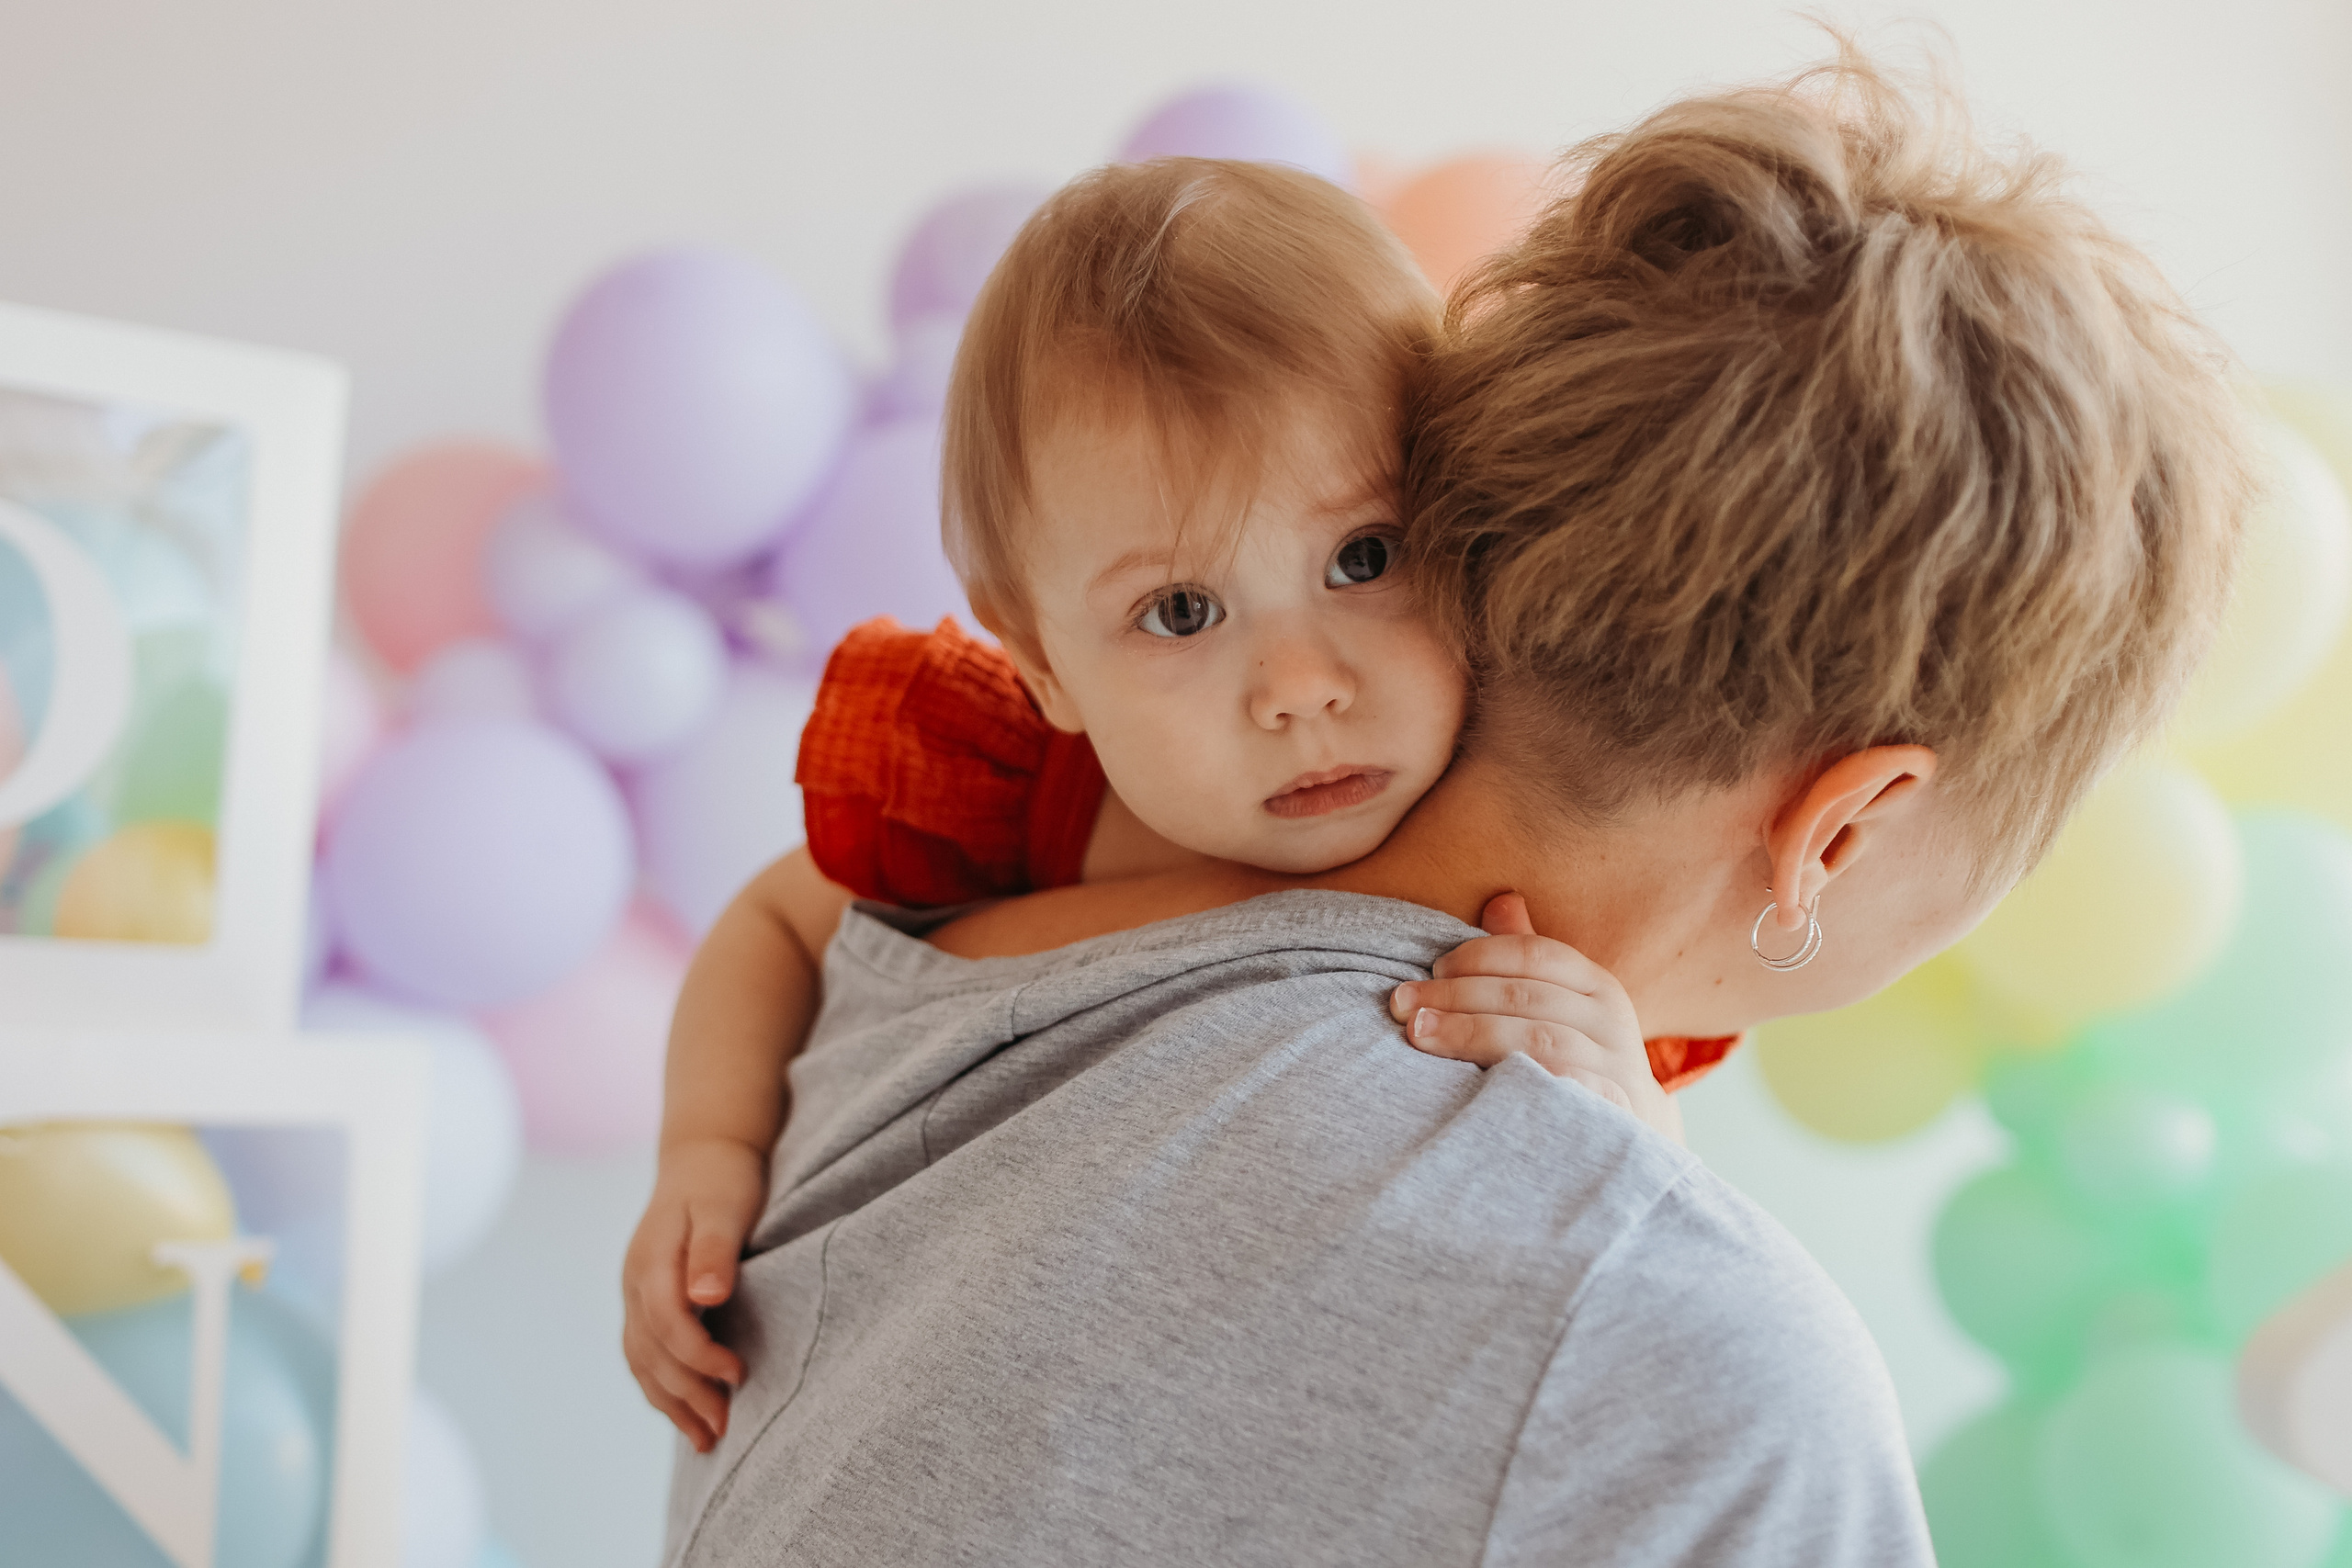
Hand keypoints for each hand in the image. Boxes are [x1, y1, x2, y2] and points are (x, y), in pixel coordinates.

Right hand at [621, 1136, 764, 1450]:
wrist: (705, 1155)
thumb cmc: (722, 1179)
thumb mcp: (724, 1206)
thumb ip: (713, 1250)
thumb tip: (704, 1295)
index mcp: (650, 1262)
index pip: (666, 1324)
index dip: (699, 1357)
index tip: (738, 1376)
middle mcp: (635, 1283)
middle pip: (650, 1353)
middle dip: (685, 1395)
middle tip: (726, 1427)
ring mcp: (636, 1294)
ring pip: (642, 1361)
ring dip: (670, 1402)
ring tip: (706, 1438)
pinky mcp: (646, 1301)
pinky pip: (644, 1354)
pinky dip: (662, 1387)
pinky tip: (686, 1409)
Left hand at [1390, 893, 1683, 1144]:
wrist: (1632, 1140)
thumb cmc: (1580, 1061)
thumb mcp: (1563, 1006)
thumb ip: (1528, 961)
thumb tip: (1500, 900)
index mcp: (1597, 985)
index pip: (1536, 954)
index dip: (1478, 956)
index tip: (1429, 969)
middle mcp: (1611, 1023)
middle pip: (1526, 996)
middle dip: (1456, 996)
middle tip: (1401, 1004)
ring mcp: (1614, 1071)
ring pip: (1538, 1042)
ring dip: (1470, 1034)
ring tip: (1418, 1035)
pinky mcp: (1610, 1117)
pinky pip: (1563, 1093)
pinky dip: (1519, 1083)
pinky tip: (1472, 1083)